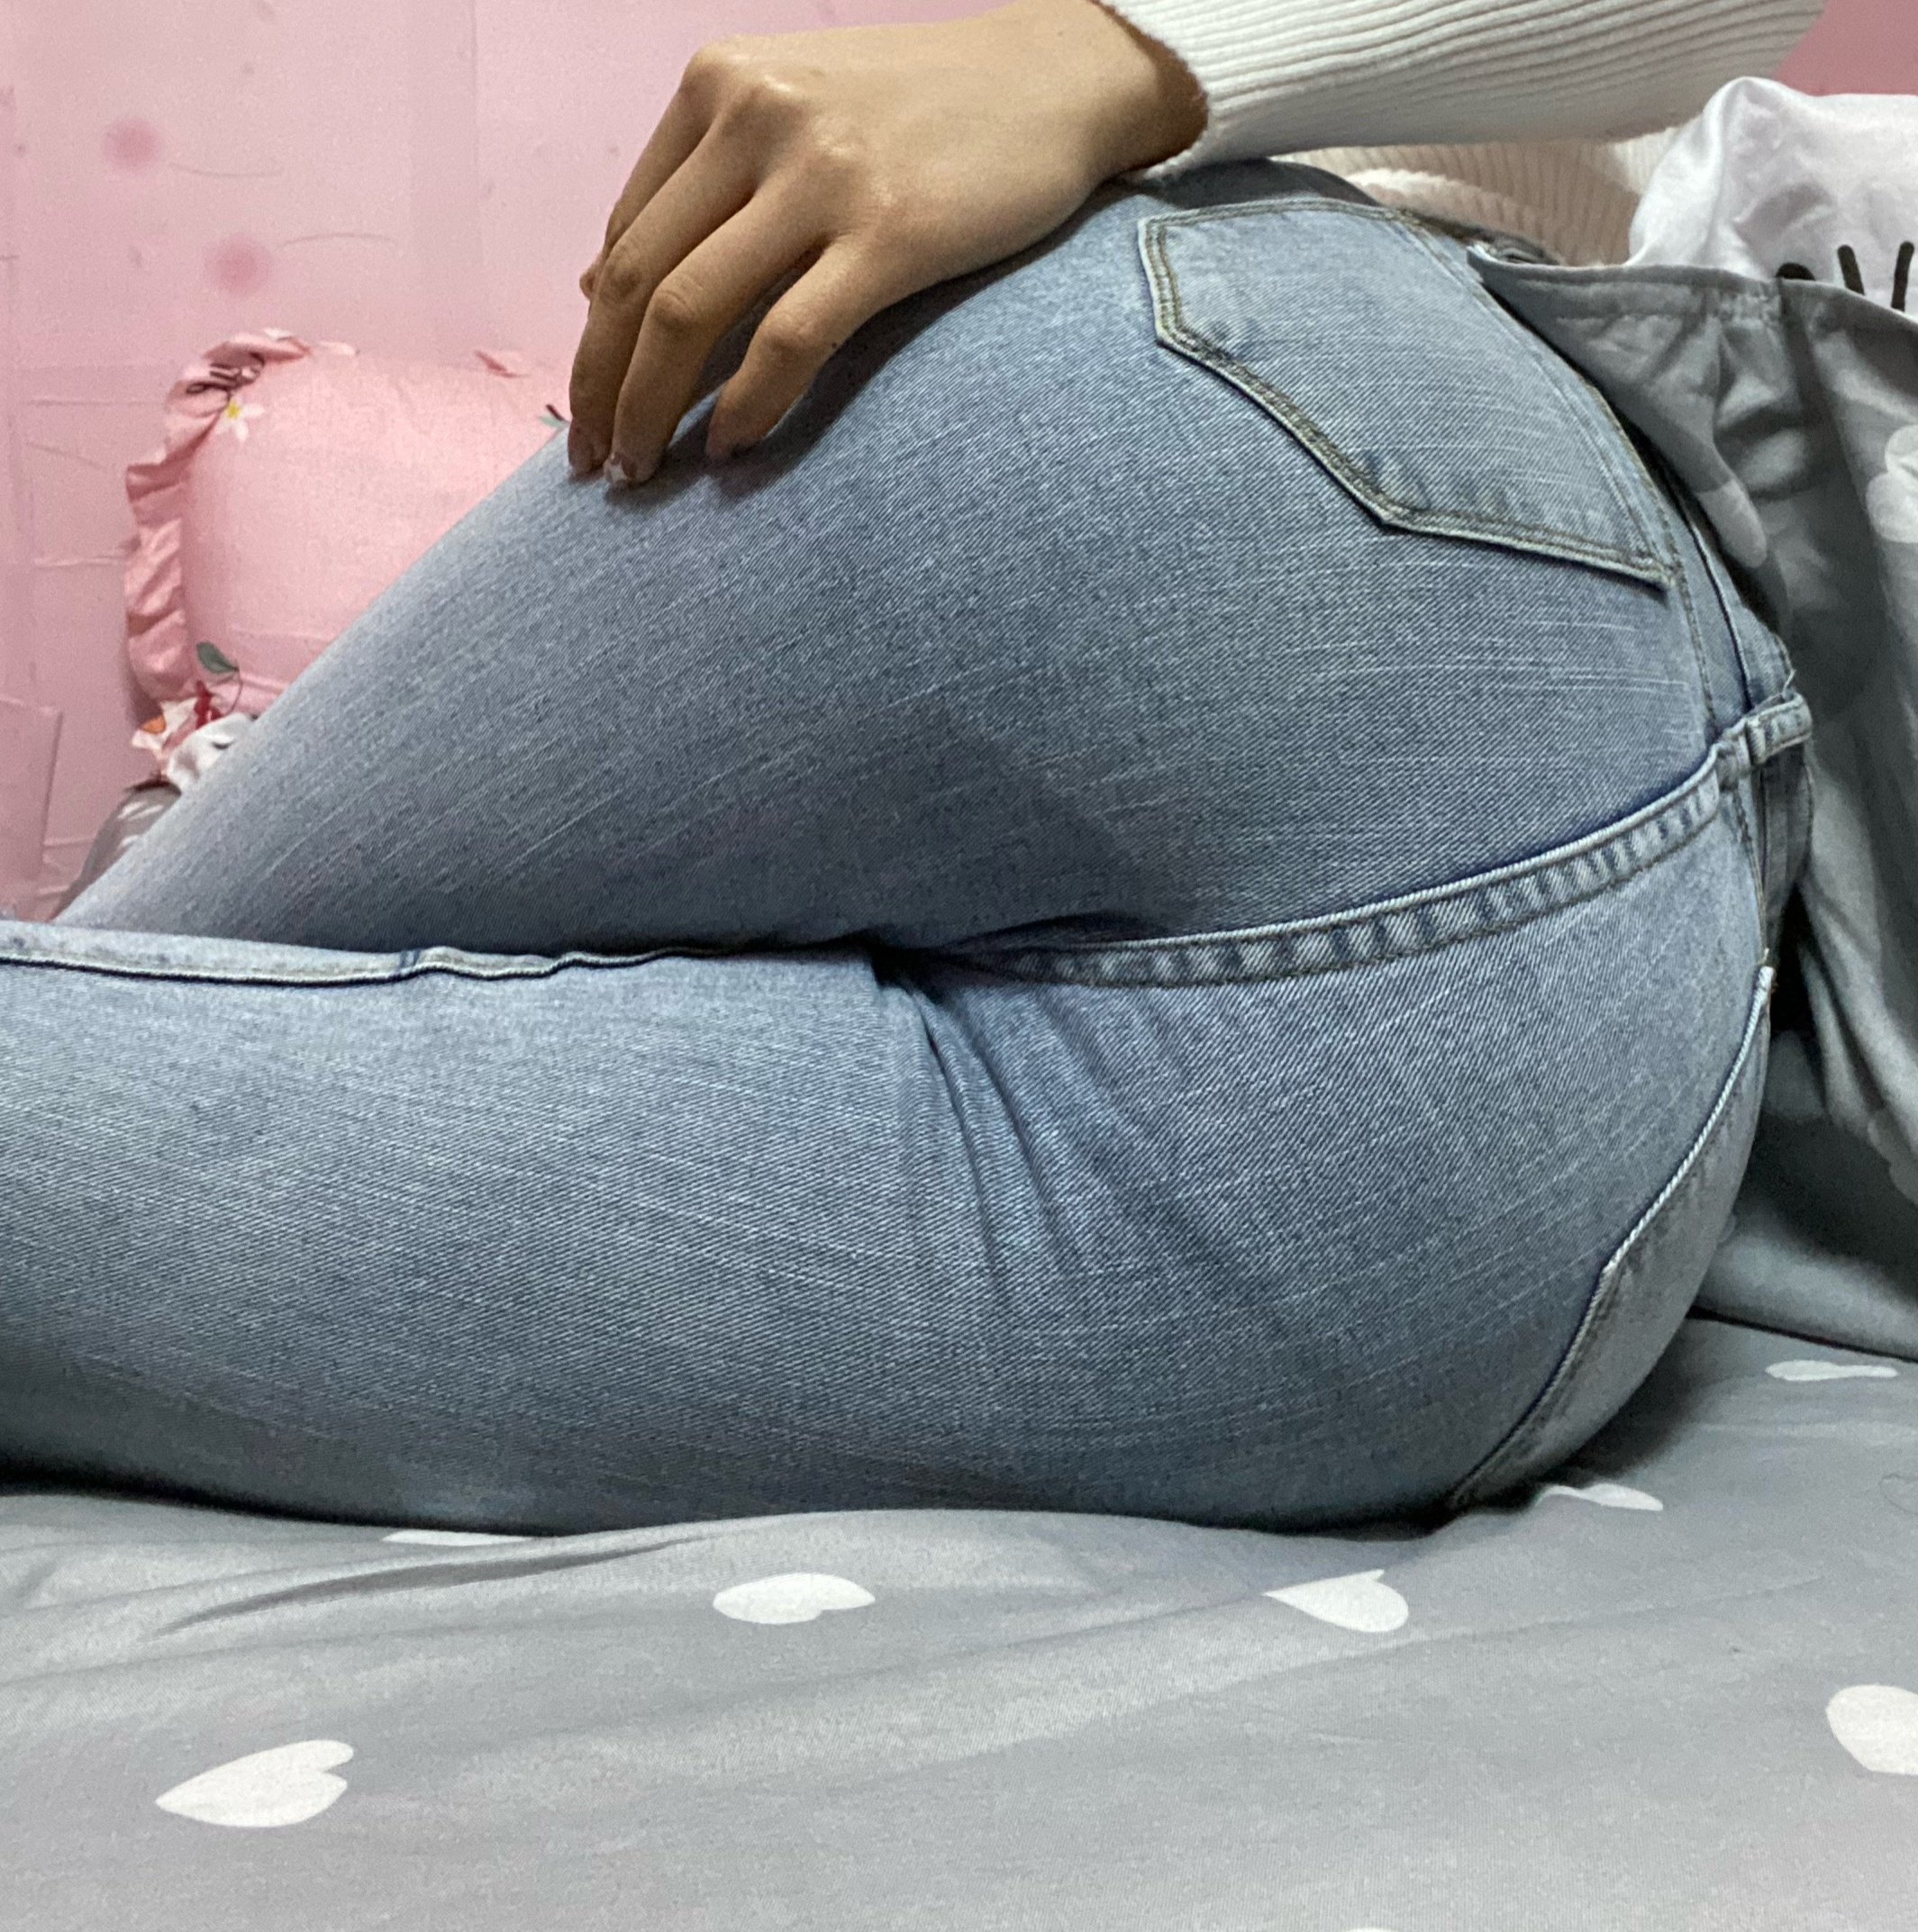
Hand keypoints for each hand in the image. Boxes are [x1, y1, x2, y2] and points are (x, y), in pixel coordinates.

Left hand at [566, 0, 1203, 483]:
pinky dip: (748, 406)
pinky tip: (732, 451)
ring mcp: (822, 175)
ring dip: (650, 409)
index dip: (593, 337)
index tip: (591, 407)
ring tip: (642, 469)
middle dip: (599, 387)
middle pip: (635, 280)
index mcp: (717, 86)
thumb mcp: (793, 111)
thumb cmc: (923, 111)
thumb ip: (701, 184)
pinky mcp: (890, 232)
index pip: (624, 235)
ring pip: (689, 312)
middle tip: (594, 460)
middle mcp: (754, 117)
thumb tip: (598, 284)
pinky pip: (788, 340)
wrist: (1058, 77)